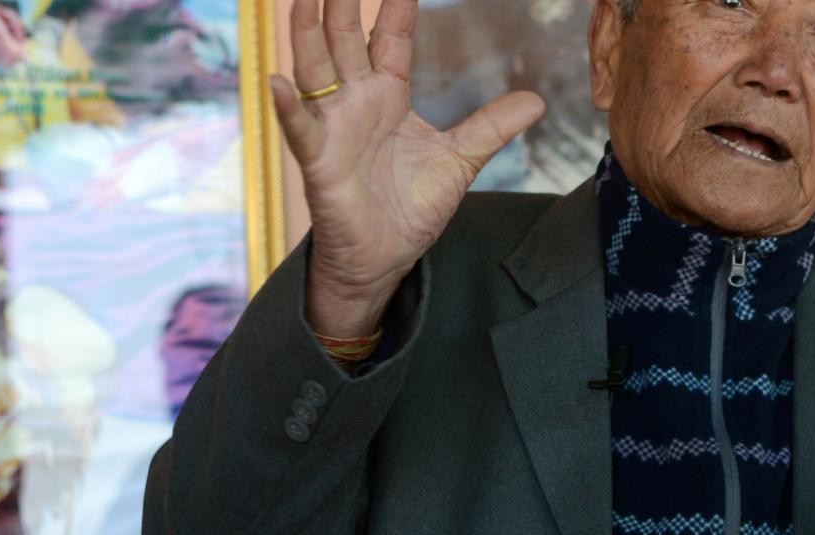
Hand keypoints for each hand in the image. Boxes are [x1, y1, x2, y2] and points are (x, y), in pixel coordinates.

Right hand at [272, 0, 543, 336]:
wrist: (383, 259)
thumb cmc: (409, 209)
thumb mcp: (459, 161)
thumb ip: (491, 127)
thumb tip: (537, 100)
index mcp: (387, 96)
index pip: (389, 38)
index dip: (394, 6)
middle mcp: (356, 103)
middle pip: (344, 40)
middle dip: (341, 4)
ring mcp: (334, 130)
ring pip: (315, 71)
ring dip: (306, 34)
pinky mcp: (320, 164)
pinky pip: (301, 131)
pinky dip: (288, 108)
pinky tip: (277, 82)